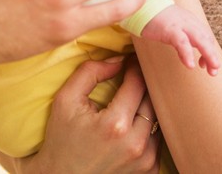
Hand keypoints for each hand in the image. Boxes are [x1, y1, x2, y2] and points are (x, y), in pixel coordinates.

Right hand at [0, 57, 160, 173]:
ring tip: (136, 97)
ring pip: (159, 119)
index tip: (131, 59)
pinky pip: (158, 139)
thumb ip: (90, 72)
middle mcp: (136, 144)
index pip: (138, 83)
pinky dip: (150, 127)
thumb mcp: (66, 100)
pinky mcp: (150, 170)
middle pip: (153, 100)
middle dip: (145, 83)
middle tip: (136, 73)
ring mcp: (146, 160)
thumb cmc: (62, 139)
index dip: (135, 66)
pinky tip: (136, 121)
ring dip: (149, 105)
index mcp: (115, 124)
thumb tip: (118, 59)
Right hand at [138, 5, 220, 75]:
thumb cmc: (157, 18)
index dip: (210, 52)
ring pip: (200, 39)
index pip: (206, 37)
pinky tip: (190, 65)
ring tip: (211, 69)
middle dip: (213, 55)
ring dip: (208, 54)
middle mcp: (189, 22)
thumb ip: (183, 42)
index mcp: (191, 22)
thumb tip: (188, 59)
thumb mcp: (174, 29)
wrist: (142, 4)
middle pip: (207, 38)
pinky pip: (182, 41)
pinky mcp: (170, 28)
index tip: (210, 66)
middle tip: (215, 70)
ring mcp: (181, 25)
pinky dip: (187, 53)